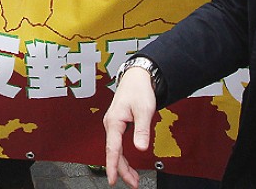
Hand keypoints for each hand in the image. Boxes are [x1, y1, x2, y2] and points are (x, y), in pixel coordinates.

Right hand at [104, 68, 156, 188]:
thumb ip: (142, 130)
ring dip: (123, 165)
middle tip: (133, 183)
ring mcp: (113, 126)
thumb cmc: (138, 90)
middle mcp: (111, 125)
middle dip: (121, 170)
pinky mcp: (118, 125)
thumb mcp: (144, 110)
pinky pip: (118, 145)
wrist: (137, 78)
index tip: (112, 180)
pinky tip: (129, 165)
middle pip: (114, 153)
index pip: (112, 149)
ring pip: (116, 150)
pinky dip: (122, 157)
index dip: (112, 166)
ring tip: (133, 179)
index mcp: (114, 122)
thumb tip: (140, 147)